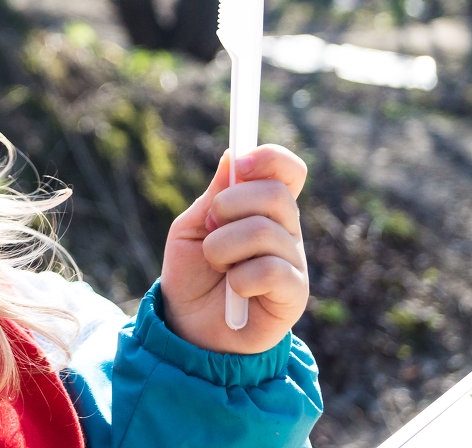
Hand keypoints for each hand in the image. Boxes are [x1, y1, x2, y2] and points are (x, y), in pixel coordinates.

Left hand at [160, 145, 308, 353]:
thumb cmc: (192, 274)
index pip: (289, 170)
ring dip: (222, 247)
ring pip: (264, 232)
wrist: (188, 327)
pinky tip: (235, 290)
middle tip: (210, 229)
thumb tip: (233, 154)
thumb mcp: (192, 228)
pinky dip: (239, 278)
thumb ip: (214, 195)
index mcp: (265, 209)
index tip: (239, 165)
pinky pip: (269, 270)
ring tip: (216, 265)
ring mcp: (294, 262)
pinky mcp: (294, 295)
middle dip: (228, 206)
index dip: (269, 158)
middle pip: (276, 194)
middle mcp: (287, 231)